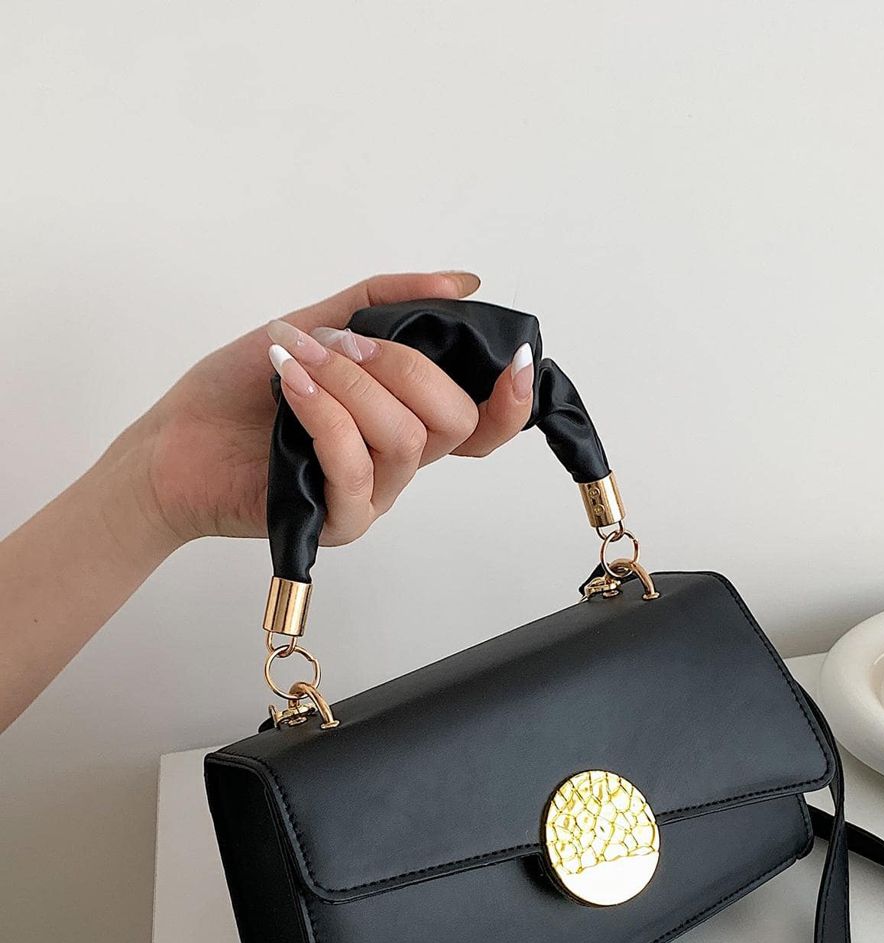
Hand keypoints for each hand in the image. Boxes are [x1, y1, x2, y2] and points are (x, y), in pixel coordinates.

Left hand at [125, 270, 534, 547]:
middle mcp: (398, 464)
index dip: (510, 399)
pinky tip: (292, 384)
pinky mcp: (335, 521)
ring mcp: (371, 496)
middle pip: (455, 422)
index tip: (512, 357)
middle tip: (344, 342)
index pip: (484, 425)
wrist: (173, 443)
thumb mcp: (317, 326)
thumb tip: (462, 282)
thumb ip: (386, 303)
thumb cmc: (239, 393)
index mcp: (404, 421)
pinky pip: (354, 466)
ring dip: (353, 384)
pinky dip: (325, 414)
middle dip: (405, 366)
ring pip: (406, 440)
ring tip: (300, 357)